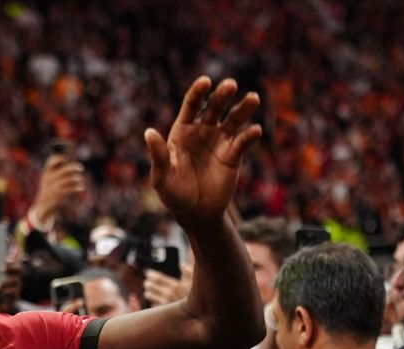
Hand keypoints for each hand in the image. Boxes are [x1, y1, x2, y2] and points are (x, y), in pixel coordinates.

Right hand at [30, 155, 86, 225]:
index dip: (60, 158)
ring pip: (67, 179)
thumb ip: (59, 172)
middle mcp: (49, 178)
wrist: (42, 207)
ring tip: (80, 179)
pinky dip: (77, 187)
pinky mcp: (57, 195)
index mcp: (46, 172)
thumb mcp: (50, 180)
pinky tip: (82, 187)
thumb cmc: (49, 191)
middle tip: (81, 168)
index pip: (51, 161)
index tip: (66, 160)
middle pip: (63, 170)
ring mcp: (53, 187)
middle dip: (73, 167)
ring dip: (76, 178)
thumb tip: (73, 165)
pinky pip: (69, 189)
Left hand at [143, 262, 192, 306]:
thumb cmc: (196, 296)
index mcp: (175, 285)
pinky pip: (154, 305)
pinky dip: (154, 302)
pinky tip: (155, 301)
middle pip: (151, 286)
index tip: (148, 273)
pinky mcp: (164, 311)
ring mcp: (166, 304)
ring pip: (150, 295)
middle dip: (148, 283)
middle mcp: (169, 295)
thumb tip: (181, 264)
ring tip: (148, 291)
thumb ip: (188, 272)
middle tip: (147, 282)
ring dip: (148, 292)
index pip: (158, 278)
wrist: (197, 311)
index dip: (151, 274)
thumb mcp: (195, 282)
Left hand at [145, 77, 260, 222]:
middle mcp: (202, 131)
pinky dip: (249, 135)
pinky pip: (242, 142)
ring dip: (243, 108)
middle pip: (214, 107)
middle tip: (230, 85)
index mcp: (182, 131)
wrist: (195, 212)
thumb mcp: (162, 177)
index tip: (205, 81)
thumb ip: (158, 155)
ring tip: (253, 98)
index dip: (198, 92)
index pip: (191, 105)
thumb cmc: (173, 193)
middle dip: (222, 95)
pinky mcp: (233, 155)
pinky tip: (254, 131)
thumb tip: (148, 132)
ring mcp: (219, 141)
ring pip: (233, 120)